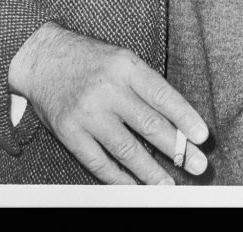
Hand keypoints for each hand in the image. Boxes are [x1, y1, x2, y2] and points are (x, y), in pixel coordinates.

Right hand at [8, 22, 208, 184]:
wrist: (41, 56)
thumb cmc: (88, 58)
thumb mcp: (120, 59)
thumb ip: (144, 86)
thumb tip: (176, 121)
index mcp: (125, 65)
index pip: (162, 95)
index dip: (184, 117)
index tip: (202, 136)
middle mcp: (108, 89)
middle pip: (149, 125)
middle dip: (177, 149)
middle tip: (197, 165)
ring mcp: (87, 112)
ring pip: (127, 149)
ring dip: (151, 171)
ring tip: (168, 185)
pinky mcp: (69, 132)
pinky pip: (99, 162)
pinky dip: (119, 178)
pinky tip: (134, 186)